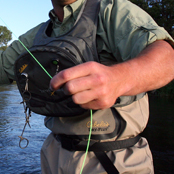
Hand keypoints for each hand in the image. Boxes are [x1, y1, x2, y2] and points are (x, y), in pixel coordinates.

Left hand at [49, 40, 173, 109]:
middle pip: (70, 88)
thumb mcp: (88, 67)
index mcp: (90, 67)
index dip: (56, 81)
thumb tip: (55, 84)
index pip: (67, 75)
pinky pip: (84, 106)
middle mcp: (97, 79)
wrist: (121, 79)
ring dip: (74, 97)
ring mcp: (101, 92)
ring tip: (81, 93)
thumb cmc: (99, 73)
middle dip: (66, 90)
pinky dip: (84, 103)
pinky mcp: (103, 103)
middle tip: (69, 89)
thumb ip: (73, 73)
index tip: (52, 86)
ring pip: (76, 99)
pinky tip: (90, 97)